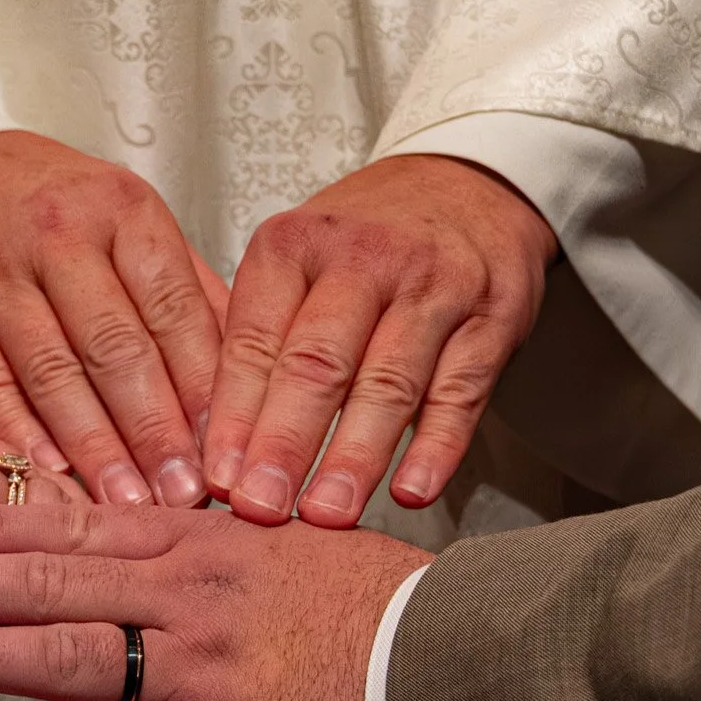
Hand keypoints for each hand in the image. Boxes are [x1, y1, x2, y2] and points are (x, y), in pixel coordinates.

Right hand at [0, 131, 228, 508]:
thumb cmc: (49, 201)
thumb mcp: (127, 216)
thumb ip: (185, 289)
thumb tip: (246, 371)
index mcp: (123, 210)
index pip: (174, 310)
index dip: (203, 388)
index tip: (228, 452)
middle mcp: (59, 235)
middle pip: (116, 347)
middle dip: (155, 431)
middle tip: (184, 496)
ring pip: (52, 372)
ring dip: (94, 447)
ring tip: (127, 505)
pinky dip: (21, 433)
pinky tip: (53, 474)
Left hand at [0, 344, 81, 700]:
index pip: (20, 641)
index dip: (64, 679)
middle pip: (54, 571)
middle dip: (91, 614)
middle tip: (126, 657)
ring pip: (50, 511)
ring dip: (77, 557)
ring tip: (105, 604)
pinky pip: (19, 469)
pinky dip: (48, 506)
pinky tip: (56, 541)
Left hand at [0, 503, 431, 700]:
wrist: (460, 674)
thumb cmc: (393, 613)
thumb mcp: (307, 546)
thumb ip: (231, 540)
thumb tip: (183, 520)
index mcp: (207, 545)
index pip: (78, 523)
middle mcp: (188, 598)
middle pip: (46, 579)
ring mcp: (196, 670)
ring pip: (60, 653)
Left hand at [204, 154, 556, 526]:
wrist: (467, 185)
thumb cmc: (364, 243)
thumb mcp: (296, 261)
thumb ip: (256, 336)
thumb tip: (208, 441)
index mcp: (293, 245)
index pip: (254, 340)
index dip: (233, 415)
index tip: (216, 478)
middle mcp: (363, 259)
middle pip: (317, 363)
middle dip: (285, 443)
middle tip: (260, 508)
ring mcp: (434, 286)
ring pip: (389, 383)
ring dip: (354, 457)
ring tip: (326, 515)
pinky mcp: (493, 317)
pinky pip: (461, 392)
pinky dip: (436, 447)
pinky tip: (410, 492)